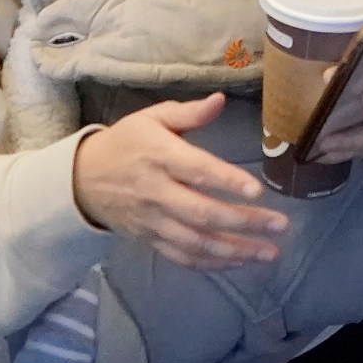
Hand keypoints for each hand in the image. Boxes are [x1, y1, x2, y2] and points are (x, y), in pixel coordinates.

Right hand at [70, 94, 286, 270]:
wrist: (82, 179)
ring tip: (269, 252)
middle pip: (201, 213)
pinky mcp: (149, 240)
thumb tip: (220, 99)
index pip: (196, 171)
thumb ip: (189, 112)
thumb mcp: (152, 118)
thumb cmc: (126, 143)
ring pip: (195, 242)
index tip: (257, 191)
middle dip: (243, 222)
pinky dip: (211, 263)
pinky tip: (239, 262)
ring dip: (234, 250)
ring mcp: (152, 221)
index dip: (227, 181)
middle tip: (280, 225)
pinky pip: (182, 257)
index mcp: (160, 157)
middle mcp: (156, 192)